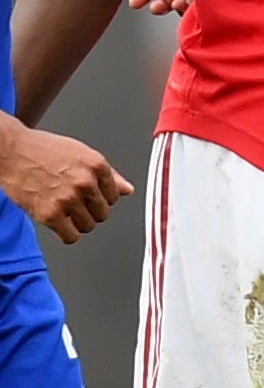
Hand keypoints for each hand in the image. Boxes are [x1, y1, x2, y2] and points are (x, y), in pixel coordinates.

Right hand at [0, 117, 132, 244]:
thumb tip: (128, 190)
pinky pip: (71, 236)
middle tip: (75, 204)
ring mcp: (68, 199)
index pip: (115, 196)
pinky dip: (67, 234)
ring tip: (66, 212)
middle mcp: (85, 182)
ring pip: (88, 226)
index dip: (101, 198)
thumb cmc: (43, 150)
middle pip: (103, 213)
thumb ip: (107, 174)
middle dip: (90, 211)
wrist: (11, 151)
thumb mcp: (81, 154)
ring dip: (78, 223)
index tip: (90, 197)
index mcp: (96, 166)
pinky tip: (60, 224)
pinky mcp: (49, 214)